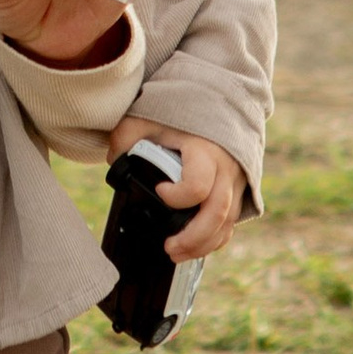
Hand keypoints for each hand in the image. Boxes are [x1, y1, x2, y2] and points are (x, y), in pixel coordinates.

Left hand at [106, 118, 244, 257]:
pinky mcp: (238, 190)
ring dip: (203, 245)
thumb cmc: (180, 108)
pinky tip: (194, 247)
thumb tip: (115, 161)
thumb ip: (126, 136)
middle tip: (169, 247)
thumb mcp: (147, 115)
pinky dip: (214, 239)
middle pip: (217, 213)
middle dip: (193, 238)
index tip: (159, 191)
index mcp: (205, 149)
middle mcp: (226, 168)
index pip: (198, 184)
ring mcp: (235, 180)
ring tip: (175, 253)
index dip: (178, 196)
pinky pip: (231, 222)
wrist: (218, 100)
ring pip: (227, 223)